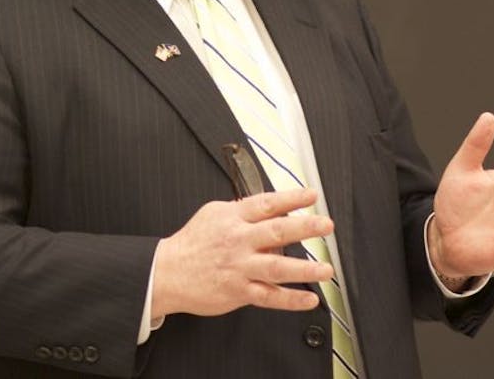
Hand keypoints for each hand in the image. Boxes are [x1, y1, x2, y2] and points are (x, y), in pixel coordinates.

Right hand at [151, 188, 334, 318]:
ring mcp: (239, 267)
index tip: (312, 195)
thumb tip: (271, 208)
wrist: (166, 272)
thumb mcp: (213, 214)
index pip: (266, 203)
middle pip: (276, 232)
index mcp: (233, 217)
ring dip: (305, 269)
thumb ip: (242, 210)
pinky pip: (269, 297)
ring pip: (276, 268)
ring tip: (327, 269)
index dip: (291, 198)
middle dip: (304, 227)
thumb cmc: (192, 243)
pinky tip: (309, 299)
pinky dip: (291, 299)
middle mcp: (238, 241)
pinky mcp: (238, 291)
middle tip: (326, 225)